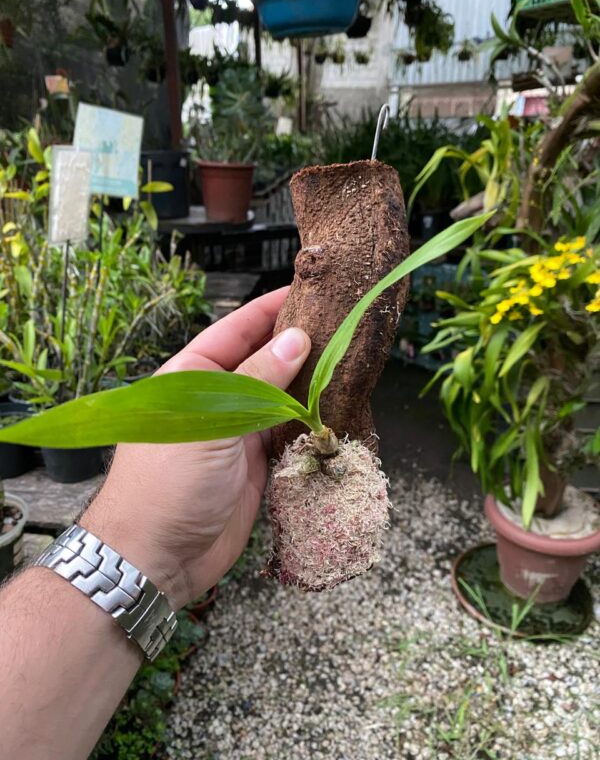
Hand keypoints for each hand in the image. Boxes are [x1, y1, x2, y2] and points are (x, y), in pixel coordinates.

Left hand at [80, 288, 309, 609]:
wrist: (157, 558)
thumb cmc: (167, 483)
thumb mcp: (210, 423)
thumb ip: (256, 382)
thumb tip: (298, 339)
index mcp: (192, 377)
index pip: (236, 331)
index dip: (269, 310)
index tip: (306, 292)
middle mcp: (217, 400)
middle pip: (263, 361)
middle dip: (297, 344)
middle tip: (340, 324)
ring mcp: (237, 432)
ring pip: (280, 397)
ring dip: (309, 383)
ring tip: (348, 360)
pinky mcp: (256, 464)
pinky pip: (288, 433)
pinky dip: (310, 421)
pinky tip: (336, 406)